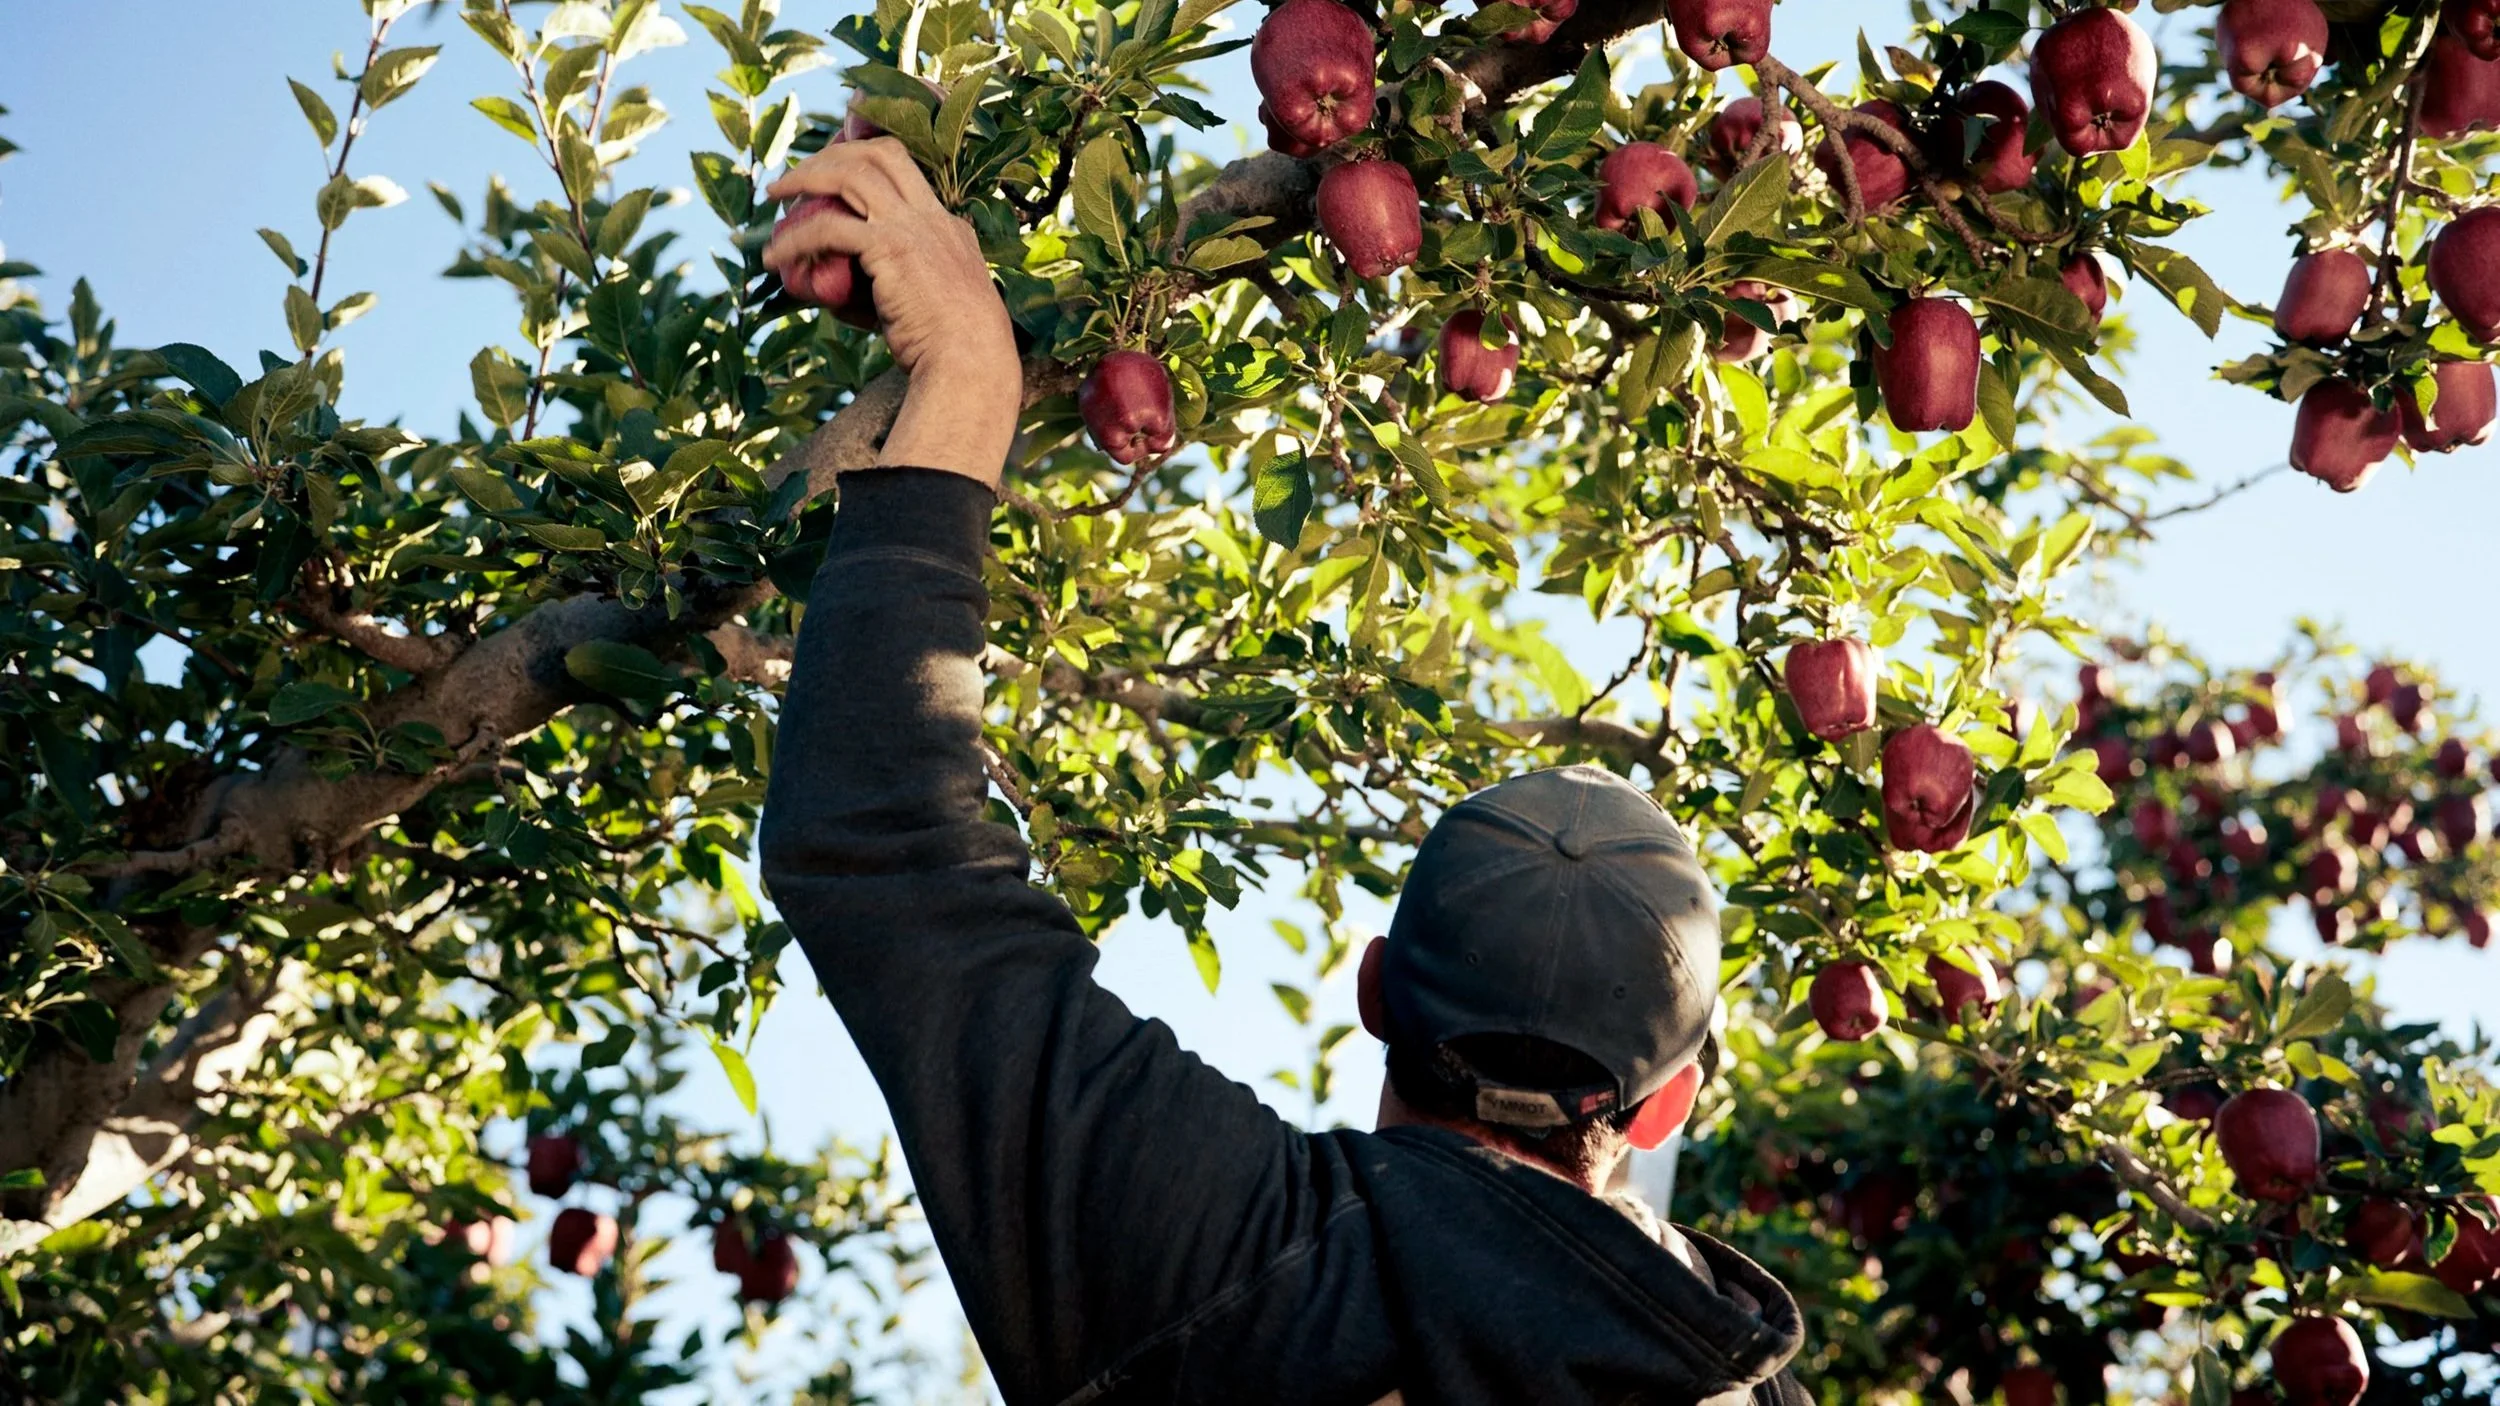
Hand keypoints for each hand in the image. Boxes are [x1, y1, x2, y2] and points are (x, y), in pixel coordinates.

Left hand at [764, 139, 1020, 484]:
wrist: (972, 363)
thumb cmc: (955, 351)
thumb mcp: (932, 305)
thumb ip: (897, 288)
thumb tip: (842, 292)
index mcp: (948, 227)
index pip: (904, 169)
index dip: (863, 158)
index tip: (832, 168)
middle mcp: (932, 217)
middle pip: (878, 154)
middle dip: (831, 155)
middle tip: (796, 177)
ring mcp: (913, 227)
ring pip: (851, 175)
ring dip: (805, 179)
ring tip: (776, 198)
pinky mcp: (889, 248)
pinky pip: (828, 228)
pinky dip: (795, 239)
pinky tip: (775, 256)